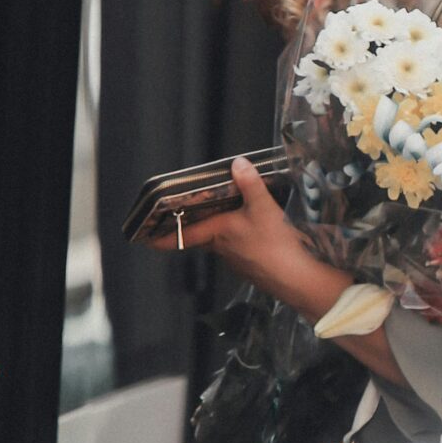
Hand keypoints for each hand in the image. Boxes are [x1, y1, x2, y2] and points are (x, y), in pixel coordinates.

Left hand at [153, 156, 322, 302]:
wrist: (296, 279)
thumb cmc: (274, 244)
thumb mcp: (263, 208)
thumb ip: (250, 184)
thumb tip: (238, 163)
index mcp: (217, 233)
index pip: (181, 237)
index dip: (161, 239)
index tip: (145, 240)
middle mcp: (221, 249)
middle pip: (200, 237)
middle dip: (191, 228)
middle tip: (184, 216)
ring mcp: (236, 261)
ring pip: (219, 243)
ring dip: (216, 232)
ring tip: (222, 214)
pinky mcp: (251, 268)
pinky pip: (236, 250)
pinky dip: (236, 239)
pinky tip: (251, 231)